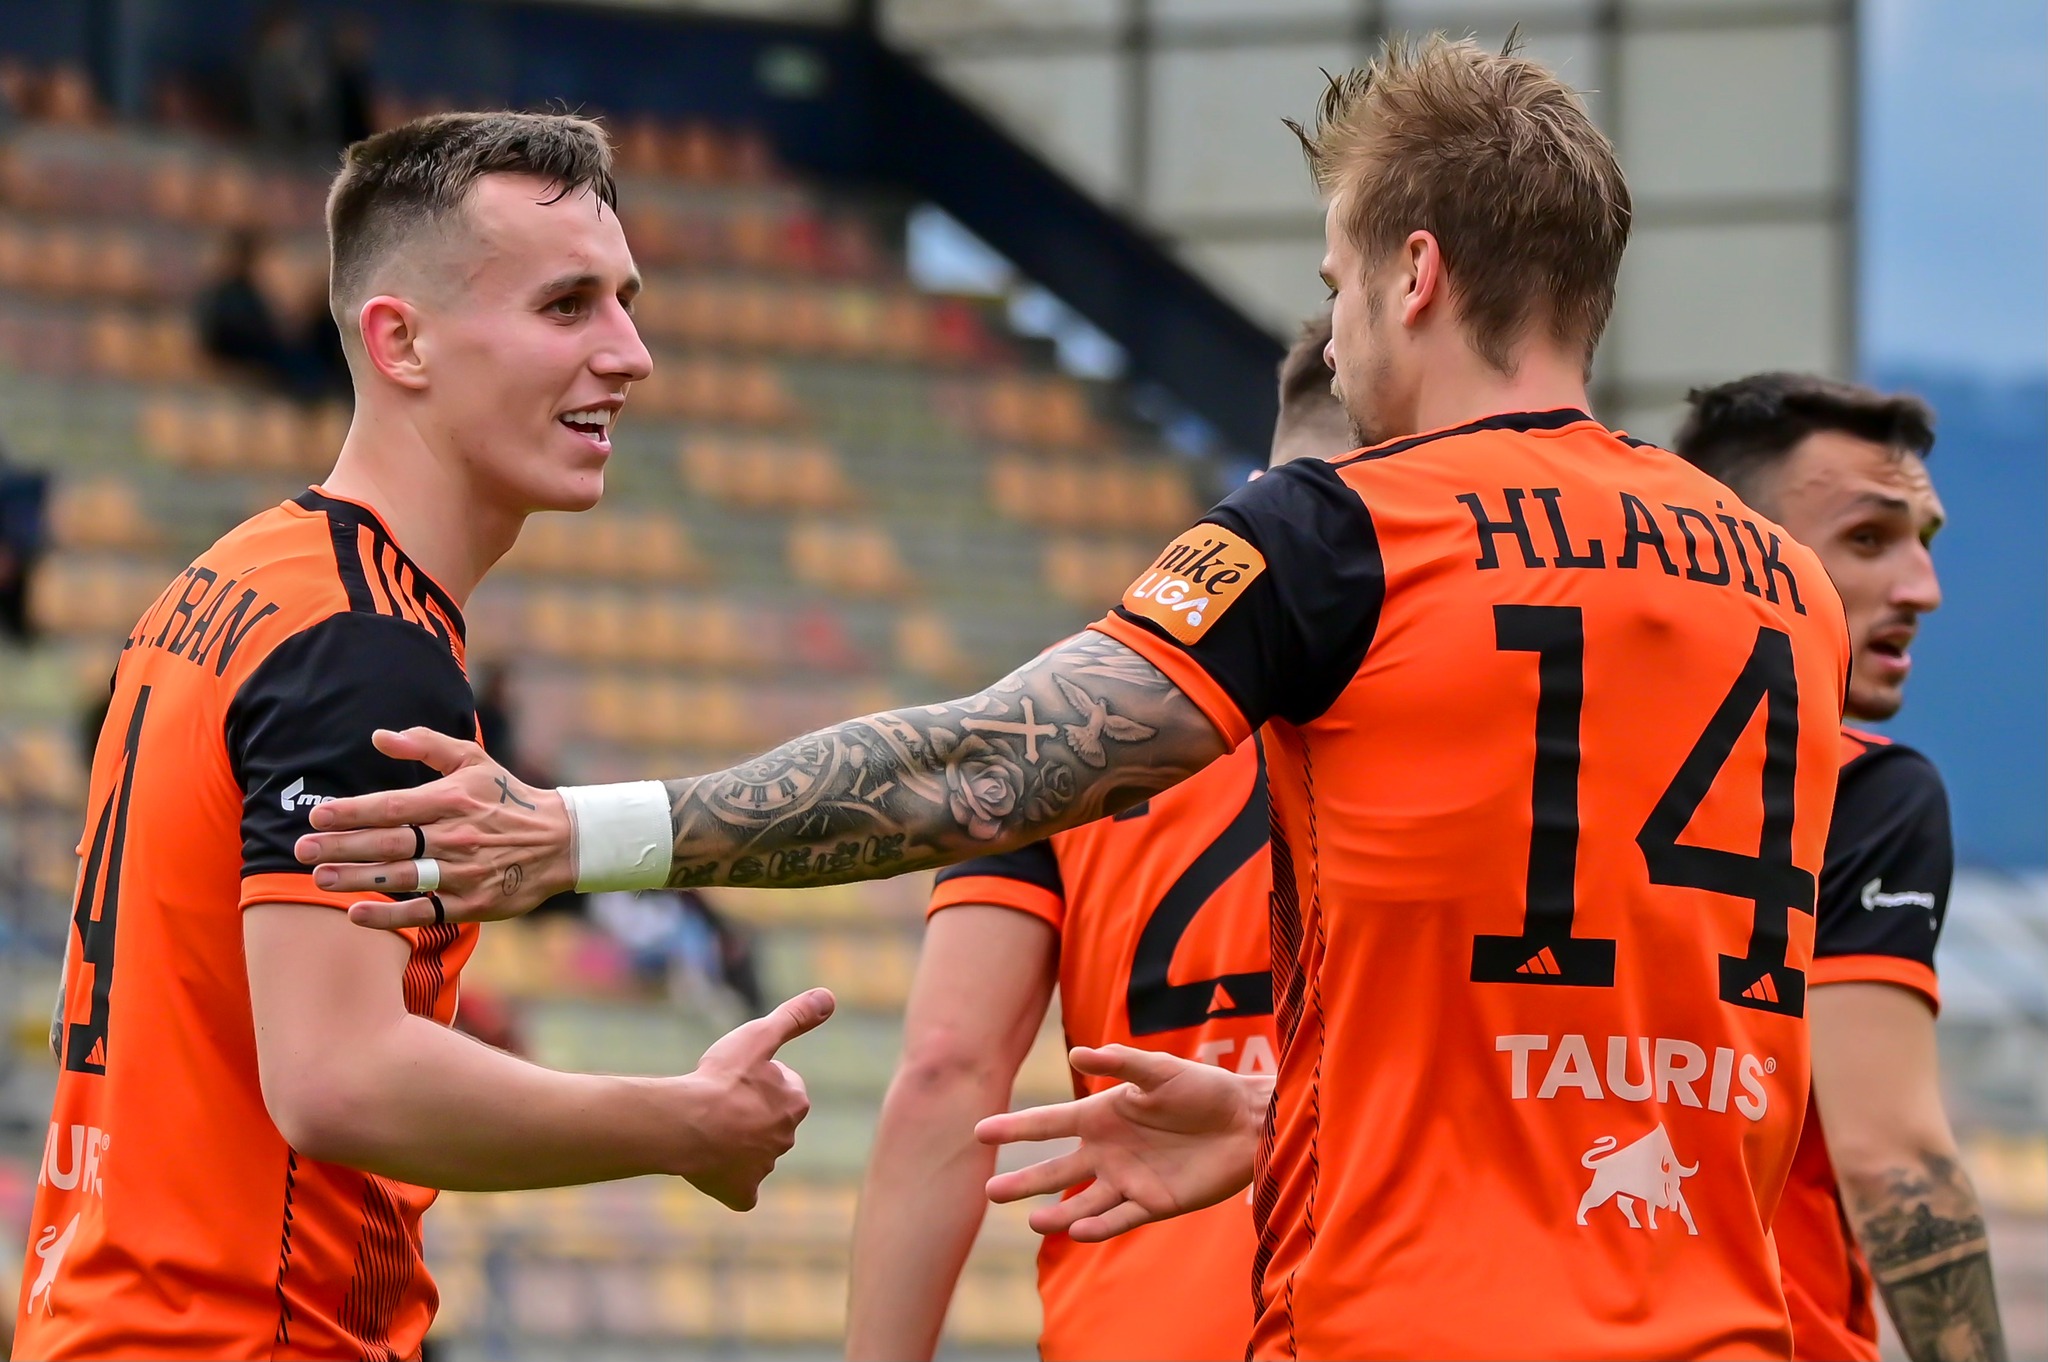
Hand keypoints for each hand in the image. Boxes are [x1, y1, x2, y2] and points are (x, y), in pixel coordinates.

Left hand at [292, 727, 572, 927]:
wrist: (561, 841)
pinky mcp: (473, 903)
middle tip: (301, 850)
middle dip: (342, 846)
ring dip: (357, 879)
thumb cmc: (508, 798)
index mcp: (451, 799)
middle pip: (389, 843)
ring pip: (401, 877)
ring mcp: (464, 872)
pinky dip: (390, 916)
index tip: (317, 815)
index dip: (353, 811)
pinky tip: (357, 915)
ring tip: (320, 878)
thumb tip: (377, 736)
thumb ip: (425, 744)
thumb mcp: (472, 760)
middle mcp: (455, 836)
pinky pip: (425, 911)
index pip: (392, 806)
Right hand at [676, 987, 835, 1209]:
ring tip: (710, 1130)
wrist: (687, 1123)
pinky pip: (742, 1191)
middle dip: (752, 1112)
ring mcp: (763, 1167)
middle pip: (770, 1121)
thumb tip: (829, 997)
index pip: (785, 1088)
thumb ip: (794, 1016)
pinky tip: (717, 1171)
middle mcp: (786, 1138)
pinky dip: (733, 1184)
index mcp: (795, 1103)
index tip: (738, 1077)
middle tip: (722, 1102)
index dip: (760, 1079)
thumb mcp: (759, 1036)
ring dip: (738, 1144)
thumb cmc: (722, 1079)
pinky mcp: (742, 1192)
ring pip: (755, 1154)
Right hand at [976, 1044, 1267, 1241]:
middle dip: (1023, 1181)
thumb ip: (1122, 1063)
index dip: (1015, 1126)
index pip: (1048, 1123)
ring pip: (1082, 1202)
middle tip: (989, 1192)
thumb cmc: (1202, 1087)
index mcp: (1101, 1115)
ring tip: (1033, 1221)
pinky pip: (1119, 1218)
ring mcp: (1127, 1179)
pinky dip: (1098, 1226)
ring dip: (1057, 1214)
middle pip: (1055, 1170)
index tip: (979, 1131)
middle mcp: (1107, 1151)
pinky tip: (1078, 1230)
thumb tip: (1076, 1052)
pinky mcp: (1153, 1203)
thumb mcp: (1160, 1070)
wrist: (1244, 1123)